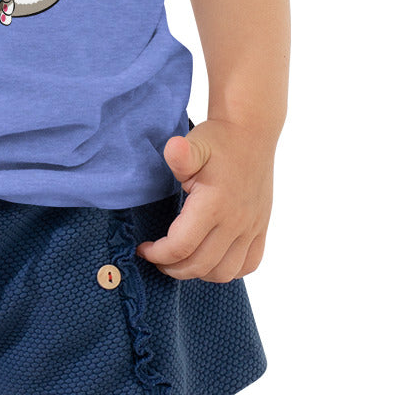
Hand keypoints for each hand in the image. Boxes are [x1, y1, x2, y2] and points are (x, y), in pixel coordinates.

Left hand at [136, 119, 273, 281]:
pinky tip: (210, 259)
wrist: (251, 132)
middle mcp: (236, 221)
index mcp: (215, 204)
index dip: (158, 254)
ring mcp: (252, 227)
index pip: (182, 246)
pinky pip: (249, 265)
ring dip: (198, 273)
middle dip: (172, 267)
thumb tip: (174, 150)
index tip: (144, 249)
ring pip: (225, 272)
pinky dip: (227, 270)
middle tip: (157, 259)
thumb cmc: (218, 139)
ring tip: (181, 261)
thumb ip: (181, 155)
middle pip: (200, 265)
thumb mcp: (195, 143)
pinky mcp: (261, 228)